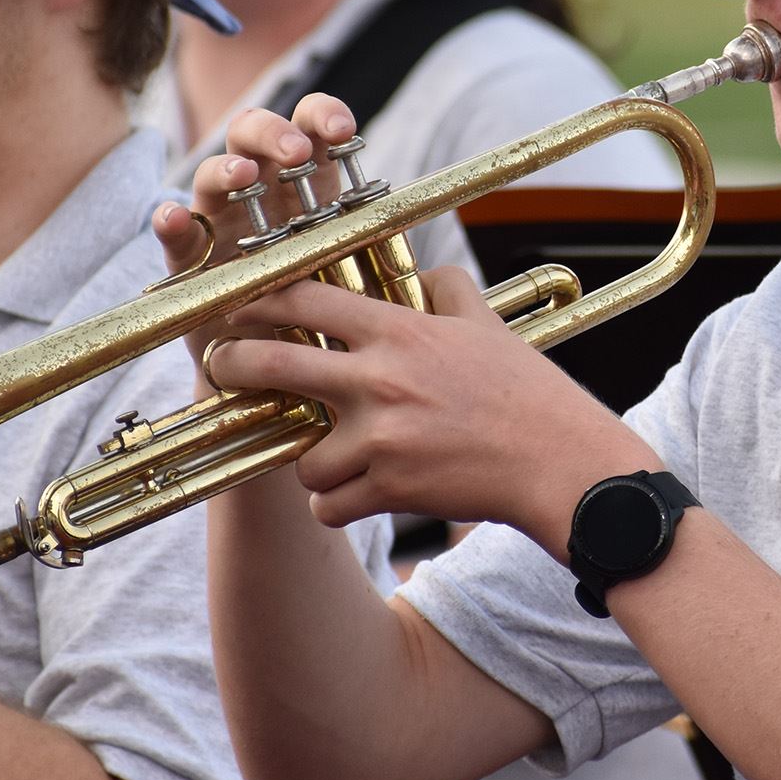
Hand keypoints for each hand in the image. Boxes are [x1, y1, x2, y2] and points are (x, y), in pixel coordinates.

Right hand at [150, 93, 362, 390]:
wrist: (289, 385)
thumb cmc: (334, 320)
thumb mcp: (365, 287)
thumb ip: (388, 267)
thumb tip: (441, 270)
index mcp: (309, 186)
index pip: (314, 131)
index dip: (324, 117)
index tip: (343, 131)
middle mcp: (262, 193)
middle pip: (258, 135)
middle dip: (275, 134)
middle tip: (295, 153)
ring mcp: (222, 222)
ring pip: (213, 173)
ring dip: (228, 167)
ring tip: (244, 176)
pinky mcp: (189, 263)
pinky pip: (174, 235)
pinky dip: (168, 222)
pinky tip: (171, 217)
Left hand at [208, 265, 662, 554]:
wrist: (559, 463)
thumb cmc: (527, 394)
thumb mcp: (486, 326)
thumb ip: (446, 292)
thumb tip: (423, 273)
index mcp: (399, 333)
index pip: (304, 298)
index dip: (257, 298)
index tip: (236, 305)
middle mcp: (379, 381)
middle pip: (271, 365)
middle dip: (232, 364)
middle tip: (221, 368)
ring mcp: (380, 438)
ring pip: (300, 455)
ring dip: (310, 461)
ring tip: (334, 460)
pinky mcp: (388, 490)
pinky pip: (326, 506)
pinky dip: (336, 506)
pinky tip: (357, 496)